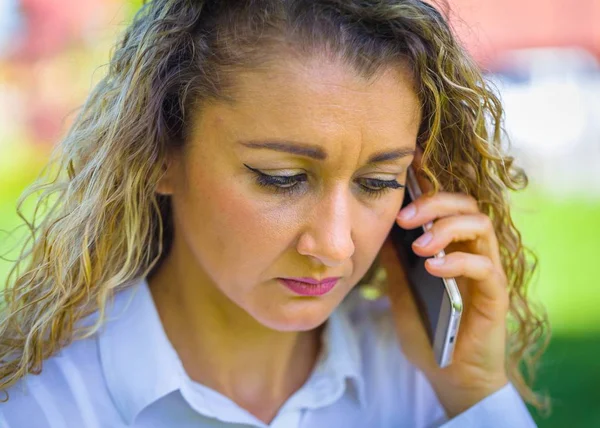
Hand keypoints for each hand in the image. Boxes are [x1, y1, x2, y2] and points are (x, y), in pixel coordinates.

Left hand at [378, 147, 509, 417]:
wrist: (448, 376)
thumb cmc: (428, 333)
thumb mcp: (401, 292)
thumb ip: (396, 262)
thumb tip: (379, 230)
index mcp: (451, 246)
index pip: (446, 204)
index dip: (431, 183)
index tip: (408, 168)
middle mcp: (472, 252)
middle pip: (466, 205)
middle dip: (434, 203)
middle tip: (404, 218)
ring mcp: (487, 271)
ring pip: (480, 225)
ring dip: (446, 228)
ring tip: (419, 246)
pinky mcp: (496, 295)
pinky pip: (485, 266)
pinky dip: (457, 261)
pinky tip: (433, 268)